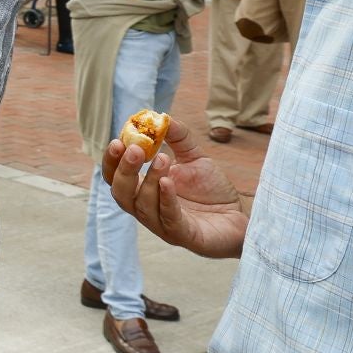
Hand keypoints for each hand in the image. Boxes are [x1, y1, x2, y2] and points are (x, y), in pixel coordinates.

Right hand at [102, 117, 247, 258]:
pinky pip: (169, 219)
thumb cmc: (212, 190)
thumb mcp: (194, 157)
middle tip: (135, 149)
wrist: (240, 215)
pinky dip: (166, 199)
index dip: (112, 161)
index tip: (118, 141)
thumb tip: (162, 117)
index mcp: (143, 190)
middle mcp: (147, 209)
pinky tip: (169, 181)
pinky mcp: (184, 235)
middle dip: (125, 170)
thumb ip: (178, 138)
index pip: (115, 177)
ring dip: (150, 180)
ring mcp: (163, 225)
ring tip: (164, 158)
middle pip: (121, 193)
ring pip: (143, 206)